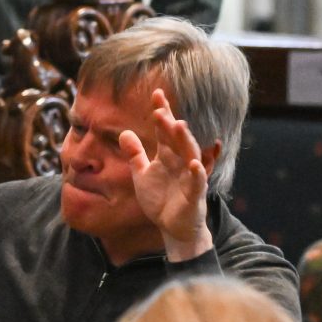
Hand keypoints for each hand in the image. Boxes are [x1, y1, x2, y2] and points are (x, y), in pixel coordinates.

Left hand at [118, 88, 211, 259]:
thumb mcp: (143, 175)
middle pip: (176, 138)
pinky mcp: (194, 194)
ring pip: (189, 154)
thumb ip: (135, 154)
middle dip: (168, 124)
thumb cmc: (161, 200)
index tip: (156, 94)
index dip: (162, 113)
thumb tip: (124, 132)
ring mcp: (189, 176)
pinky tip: (193, 163)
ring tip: (178, 125)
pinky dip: (197, 172)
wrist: (173, 227)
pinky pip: (197, 181)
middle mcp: (180, 162)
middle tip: (159, 109)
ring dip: (184, 140)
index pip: (164, 130)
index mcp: (167, 156)